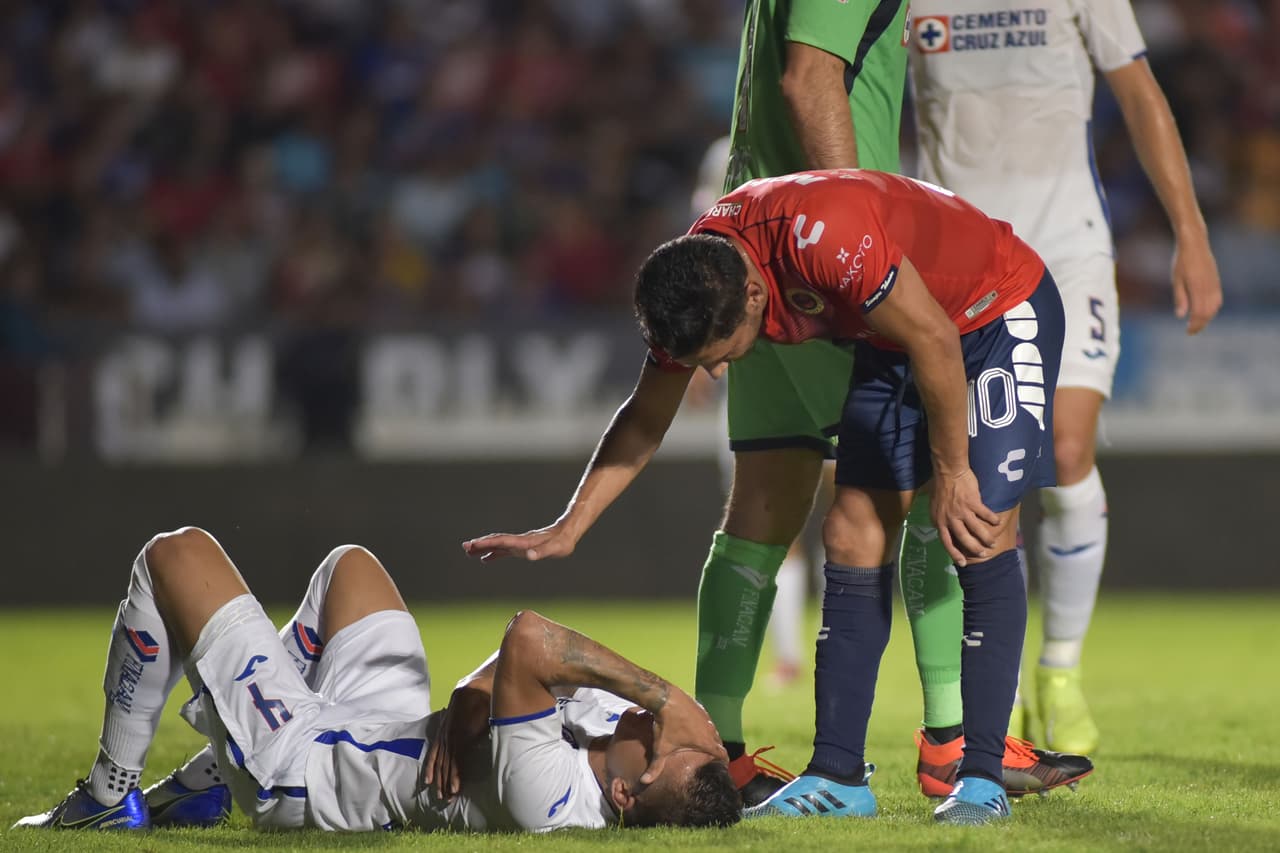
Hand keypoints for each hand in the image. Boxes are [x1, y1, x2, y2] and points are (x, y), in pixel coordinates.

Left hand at [422, 684, 489, 800]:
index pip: (435, 754)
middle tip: (440, 798)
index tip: (429, 783)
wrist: (477, 688)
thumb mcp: (465, 712)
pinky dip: (456, 777)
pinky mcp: (462, 740)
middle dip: (439, 782)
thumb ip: (464, 722)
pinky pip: (457, 763)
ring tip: (447, 798)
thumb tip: (469, 726)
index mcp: (444, 730)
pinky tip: (456, 788)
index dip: (431, 769)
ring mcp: (452, 739)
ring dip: (447, 784)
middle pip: (439, 764)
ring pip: (446, 766)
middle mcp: (445, 736)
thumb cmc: (475, 698)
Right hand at [462, 522, 576, 561]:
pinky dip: (493, 553)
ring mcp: (519, 544)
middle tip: (464, 547)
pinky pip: (504, 550)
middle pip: (496, 541)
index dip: (487, 543)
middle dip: (480, 544)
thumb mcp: (555, 548)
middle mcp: (519, 541)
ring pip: (498, 544)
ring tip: (468, 552)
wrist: (567, 532)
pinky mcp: (522, 547)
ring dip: (483, 548)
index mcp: (524, 541)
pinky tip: (485, 559)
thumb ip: (541, 552)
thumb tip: (528, 555)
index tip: (473, 544)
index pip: (502, 541)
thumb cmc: (562, 542)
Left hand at [639, 688, 727, 784]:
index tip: (723, 766)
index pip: (722, 753)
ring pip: (713, 730)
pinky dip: (703, 726)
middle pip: (718, 742)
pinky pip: (706, 719)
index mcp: (705, 741)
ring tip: (702, 744)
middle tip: (710, 758)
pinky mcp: (700, 707)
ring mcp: (706, 716)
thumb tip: (645, 782)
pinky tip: (694, 727)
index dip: (724, 761)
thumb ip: (656, 767)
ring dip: (710, 737)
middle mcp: (710, 729)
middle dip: (716, 750)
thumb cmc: (666, 725)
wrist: (665, 698)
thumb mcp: (661, 748)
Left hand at [930, 469, 999, 565]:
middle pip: (964, 539)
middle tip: (983, 554)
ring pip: (976, 530)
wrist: (948, 471)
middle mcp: (950, 518)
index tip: (962, 563)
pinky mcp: (973, 503)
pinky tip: (997, 522)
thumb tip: (943, 529)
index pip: (946, 542)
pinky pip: (985, 515)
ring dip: (986, 538)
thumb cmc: (940, 487)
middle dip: (975, 549)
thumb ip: (940, 519)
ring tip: (992, 544)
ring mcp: (962, 511)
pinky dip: (992, 520)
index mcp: (940, 520)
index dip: (954, 554)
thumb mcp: (934, 506)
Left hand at [1171, 238, 1221, 334]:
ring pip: (1215, 307)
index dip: (1195, 325)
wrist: (1195, 243)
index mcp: (1198, 288)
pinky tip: (1206, 312)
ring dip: (1207, 317)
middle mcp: (1209, 287)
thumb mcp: (1176, 279)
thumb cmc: (1182, 261)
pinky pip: (1218, 298)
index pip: (1199, 313)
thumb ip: (1180, 298)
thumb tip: (1181, 316)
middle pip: (1208, 312)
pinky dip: (1213, 308)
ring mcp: (1215, 283)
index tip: (1188, 332)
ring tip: (1197, 324)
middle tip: (1191, 332)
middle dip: (1201, 324)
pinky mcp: (1217, 280)